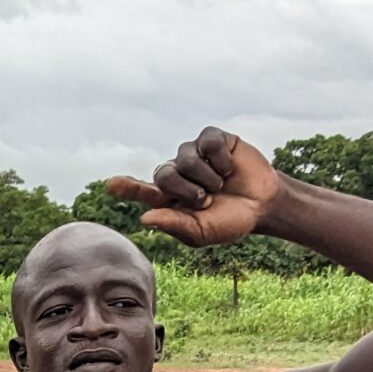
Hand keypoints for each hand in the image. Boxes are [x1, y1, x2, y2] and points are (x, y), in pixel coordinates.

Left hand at [104, 127, 284, 247]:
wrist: (262, 206)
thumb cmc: (228, 221)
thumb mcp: (202, 231)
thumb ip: (175, 224)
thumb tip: (144, 218)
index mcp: (169, 199)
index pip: (142, 191)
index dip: (127, 187)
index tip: (110, 185)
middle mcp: (177, 172)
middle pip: (164, 174)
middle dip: (186, 191)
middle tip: (206, 201)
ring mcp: (194, 154)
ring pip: (186, 158)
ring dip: (207, 177)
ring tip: (220, 185)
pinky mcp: (213, 139)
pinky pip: (208, 142)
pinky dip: (221, 160)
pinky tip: (229, 168)